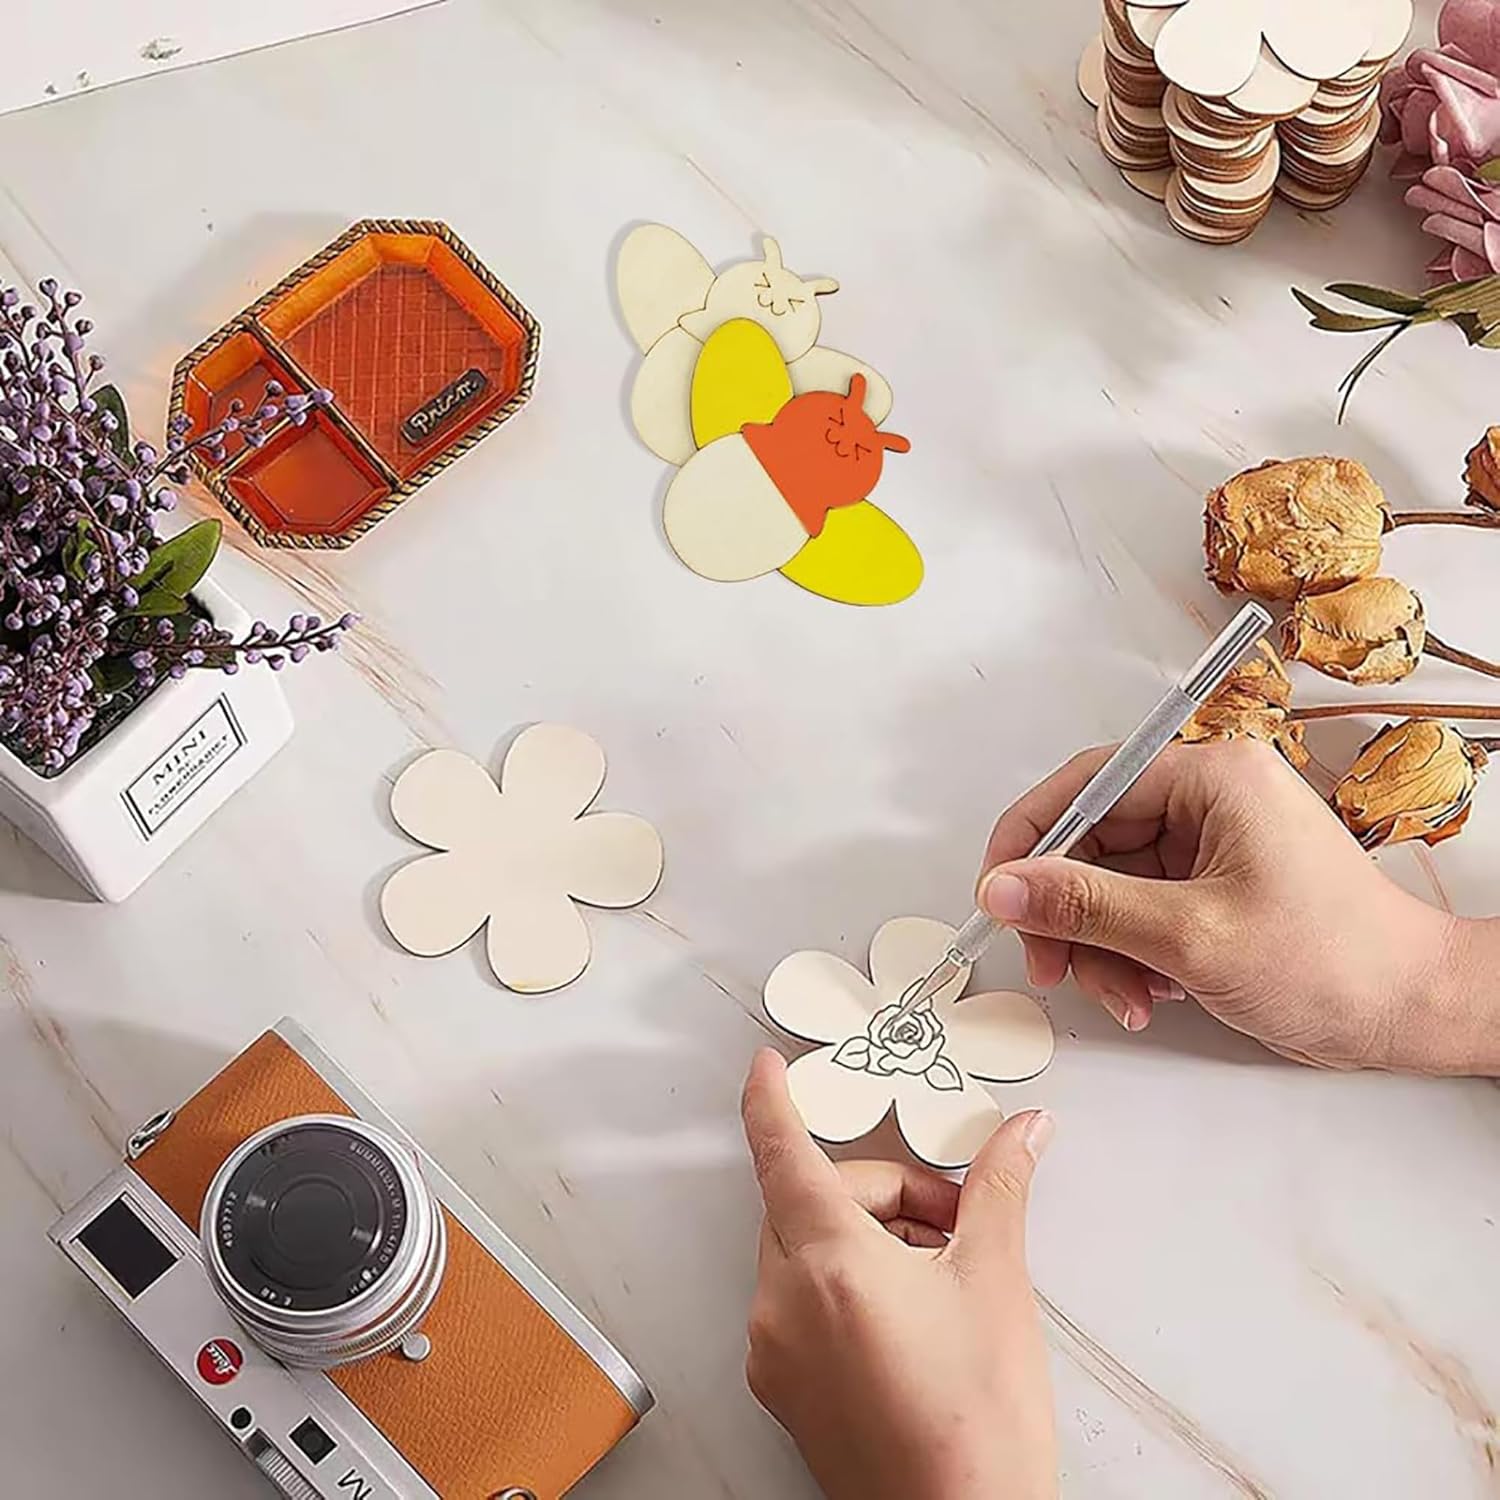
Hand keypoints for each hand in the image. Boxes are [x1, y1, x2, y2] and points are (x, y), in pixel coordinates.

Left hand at [740, 1049, 1056, 1499]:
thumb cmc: (978, 1425)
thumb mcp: (996, 1283)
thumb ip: (998, 1189)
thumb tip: (1024, 1132)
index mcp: (827, 1263)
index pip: (781, 1153)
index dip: (770, 1101)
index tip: (766, 1067)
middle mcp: (782, 1304)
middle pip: (808, 1202)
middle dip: (878, 1193)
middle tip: (950, 1218)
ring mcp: (775, 1352)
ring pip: (803, 1253)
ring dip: (863, 1239)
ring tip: (939, 1276)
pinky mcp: (783, 1390)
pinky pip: (799, 1304)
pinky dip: (843, 1285)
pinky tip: (907, 1316)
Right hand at [978, 738, 1493, 1073]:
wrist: (1411, 1013)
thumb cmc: (1338, 962)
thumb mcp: (1191, 935)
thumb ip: (1087, 906)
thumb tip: (1006, 886)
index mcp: (1212, 777)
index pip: (1087, 784)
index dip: (1030, 838)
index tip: (997, 890)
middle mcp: (1208, 800)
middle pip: (1091, 841)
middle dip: (1068, 913)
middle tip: (1051, 962)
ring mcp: (1209, 844)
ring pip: (1108, 885)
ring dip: (1099, 947)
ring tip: (1124, 994)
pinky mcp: (1211, 885)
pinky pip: (1136, 910)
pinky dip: (1128, 955)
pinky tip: (1150, 991)